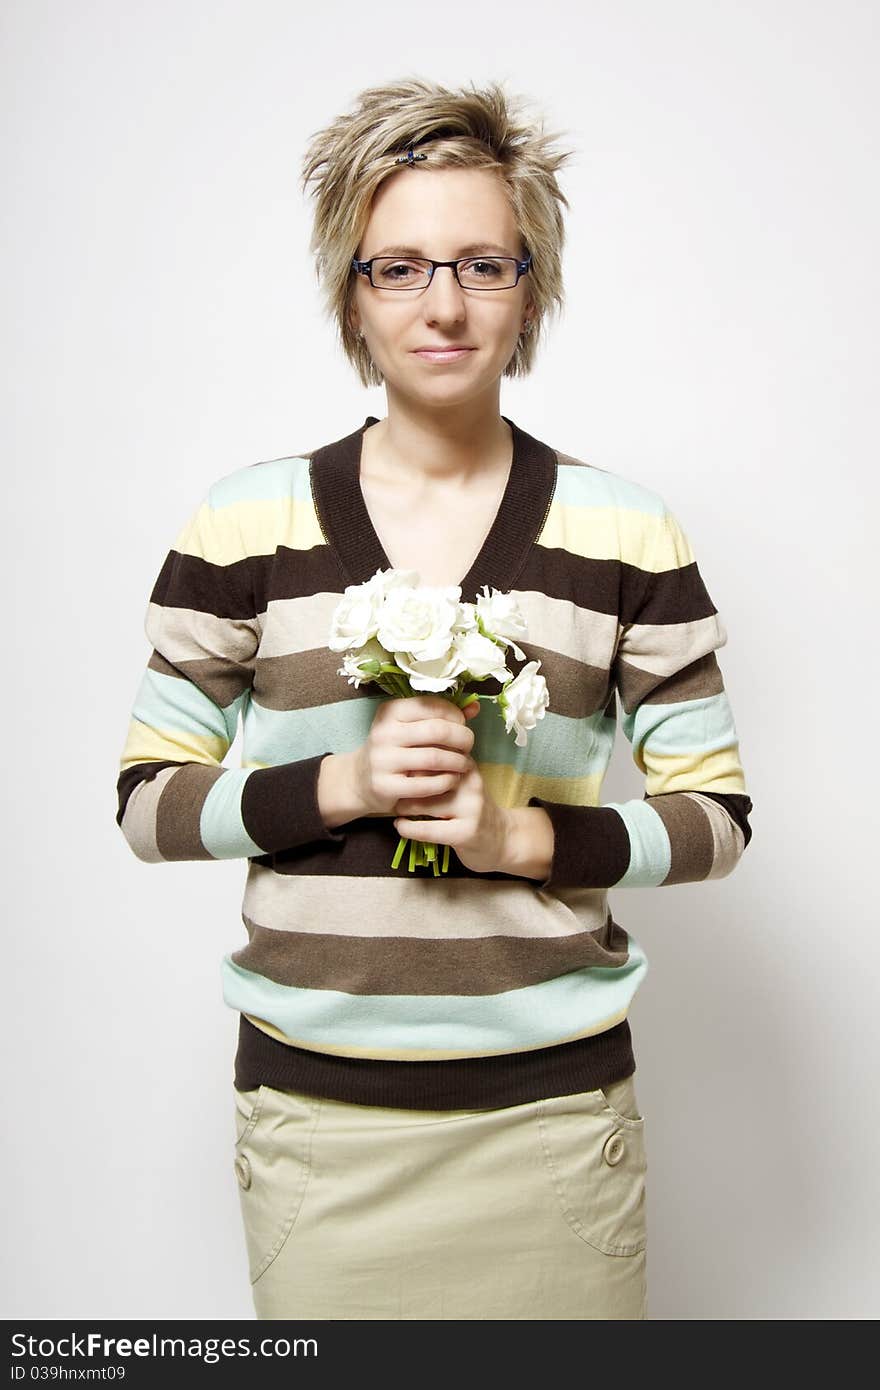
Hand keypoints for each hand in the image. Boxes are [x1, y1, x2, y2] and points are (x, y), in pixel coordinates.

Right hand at [352, 694, 479, 816]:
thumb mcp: (411, 727)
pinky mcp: (385, 786)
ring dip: (458, 762)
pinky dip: (446, 782)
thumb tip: (475, 706)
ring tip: (464, 764)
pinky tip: (452, 780)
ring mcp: (382, 760)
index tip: (463, 725)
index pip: (433, 706)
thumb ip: (443, 716)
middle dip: (462, 738)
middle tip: (469, 746)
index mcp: (390, 711)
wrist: (360, 779)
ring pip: (435, 758)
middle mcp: (384, 733)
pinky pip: (427, 784)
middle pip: (438, 731)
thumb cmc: (395, 748)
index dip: (456, 715)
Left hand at [391, 751, 511, 874]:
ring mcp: (471, 808)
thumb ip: (438, 767)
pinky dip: (407, 828)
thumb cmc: (471, 808)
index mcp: (467, 765)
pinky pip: (426, 829)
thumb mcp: (460, 782)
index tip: (395, 769)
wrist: (502, 839)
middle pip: (423, 776)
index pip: (430, 752)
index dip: (408, 761)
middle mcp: (470, 783)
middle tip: (393, 790)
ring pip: (422, 802)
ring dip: (403, 807)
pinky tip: (401, 826)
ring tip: (397, 809)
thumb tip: (400, 755)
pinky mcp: (465, 832)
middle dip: (403, 784)